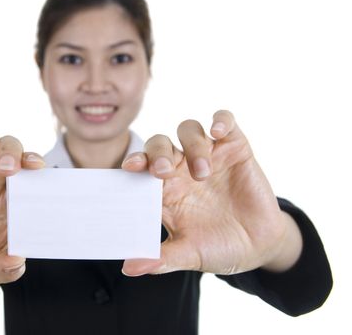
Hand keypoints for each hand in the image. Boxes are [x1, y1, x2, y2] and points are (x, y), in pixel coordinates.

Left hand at [121, 110, 301, 275]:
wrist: (259, 246)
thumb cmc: (217, 247)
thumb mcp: (190, 255)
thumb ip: (161, 259)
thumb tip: (129, 268)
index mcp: (165, 190)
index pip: (141, 168)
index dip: (133, 163)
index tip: (129, 168)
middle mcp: (182, 169)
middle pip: (160, 144)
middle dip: (158, 153)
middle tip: (164, 171)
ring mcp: (208, 156)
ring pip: (189, 131)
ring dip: (192, 146)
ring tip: (203, 173)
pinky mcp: (235, 148)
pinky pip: (226, 122)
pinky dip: (221, 120)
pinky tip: (219, 131)